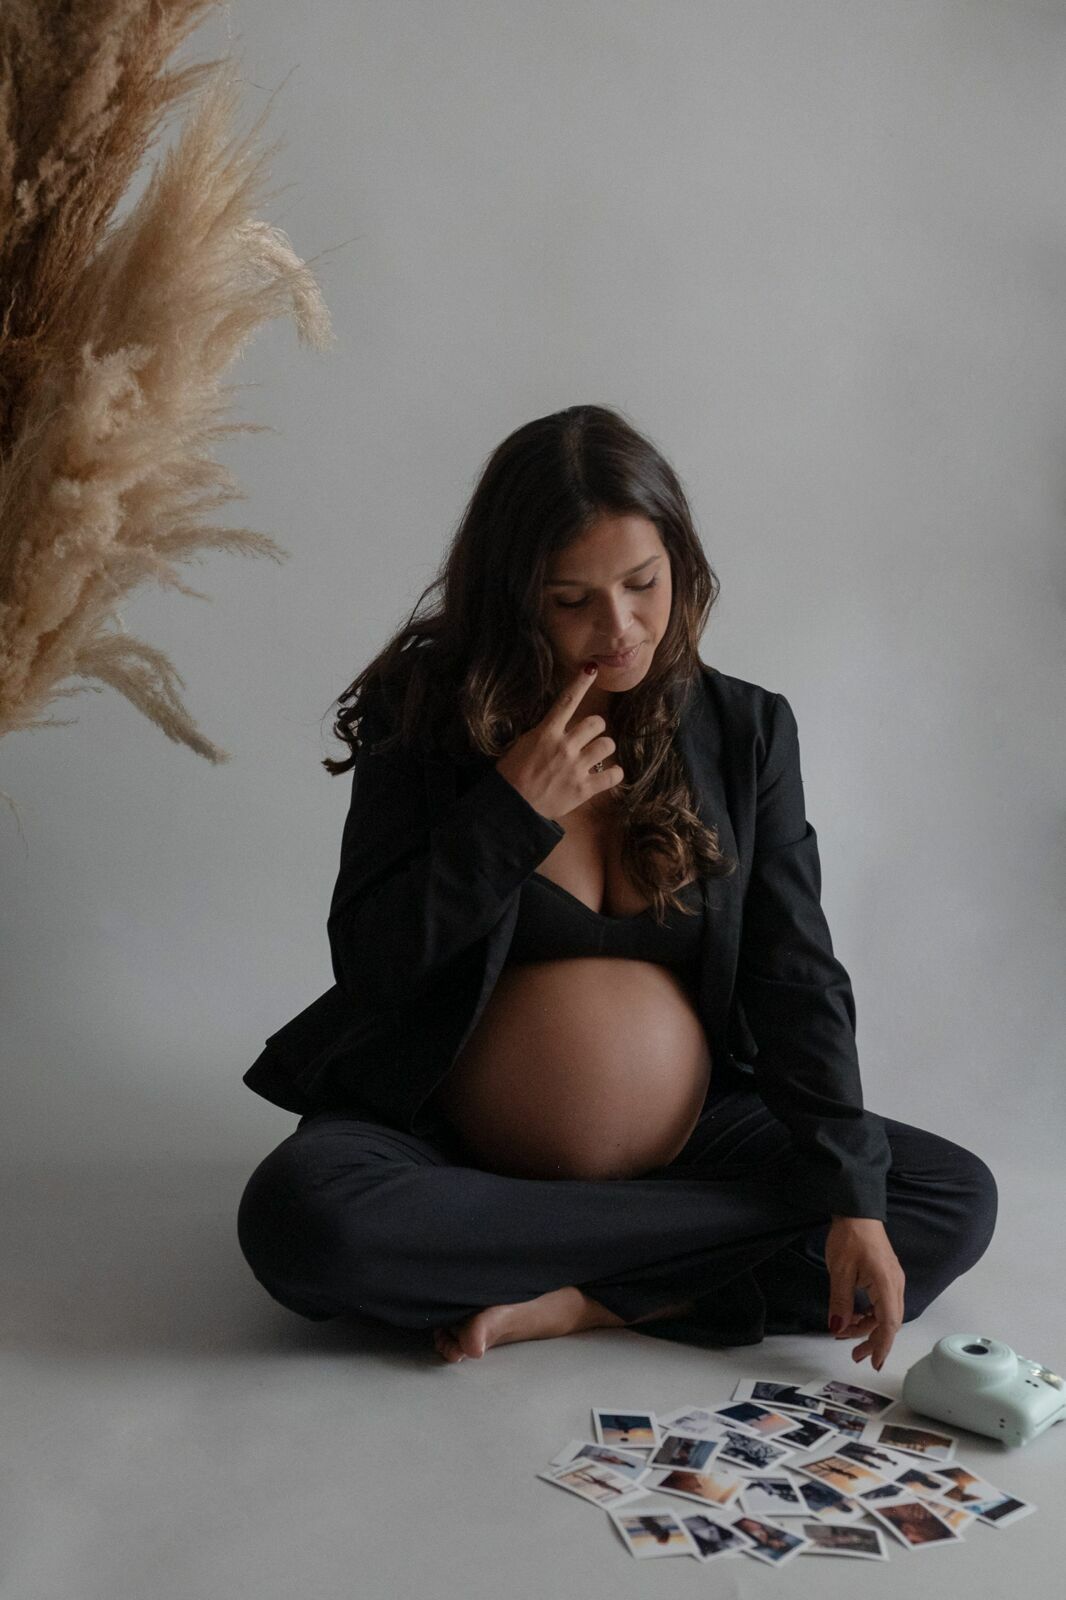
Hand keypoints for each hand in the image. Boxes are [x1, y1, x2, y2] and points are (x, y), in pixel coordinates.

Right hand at [494, 661, 623, 822]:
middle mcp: (564, 746)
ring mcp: (576, 767)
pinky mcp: (584, 789)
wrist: (511, 806)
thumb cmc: (511, 776)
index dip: (581, 683)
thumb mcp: (522, 745)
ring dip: (603, 749)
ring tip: (596, 756)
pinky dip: (615, 774)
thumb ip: (544, 734)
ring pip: (607, 745)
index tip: (591, 670)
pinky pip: (613, 775)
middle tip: (588, 738)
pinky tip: (609, 775)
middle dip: (595, 729)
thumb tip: (557, 727)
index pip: (567, 701)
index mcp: (546, 733)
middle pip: (597, 723)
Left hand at [825, 1216, 905, 1372]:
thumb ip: (840, 1302)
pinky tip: (854, 1316)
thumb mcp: (839, 1271)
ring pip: (885, 1314)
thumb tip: (838, 1328)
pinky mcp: (887, 1277)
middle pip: (889, 1323)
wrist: (857, 1212)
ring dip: (868, 1327)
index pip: (889, 1324)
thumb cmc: (850, 1236)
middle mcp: (895, 1285)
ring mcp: (893, 1280)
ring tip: (845, 1333)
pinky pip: (882, 1304)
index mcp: (886, 1284)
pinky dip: (869, 1315)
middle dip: (872, 1341)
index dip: (882, 1346)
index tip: (875, 1362)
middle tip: (854, 1353)